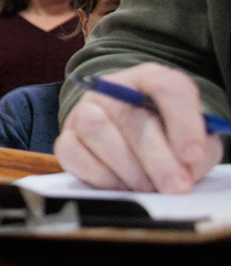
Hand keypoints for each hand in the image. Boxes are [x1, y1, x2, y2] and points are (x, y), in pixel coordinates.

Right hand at [55, 63, 217, 193]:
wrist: (132, 138)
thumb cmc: (169, 137)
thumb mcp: (194, 138)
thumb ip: (199, 151)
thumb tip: (186, 169)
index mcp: (151, 79)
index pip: (168, 87)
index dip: (183, 122)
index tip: (193, 155)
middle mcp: (113, 89)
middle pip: (132, 117)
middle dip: (157, 159)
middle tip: (175, 186)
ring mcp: (84, 110)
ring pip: (96, 130)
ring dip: (128, 168)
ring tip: (148, 187)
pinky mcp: (66, 136)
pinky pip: (72, 153)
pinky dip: (100, 175)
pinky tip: (122, 184)